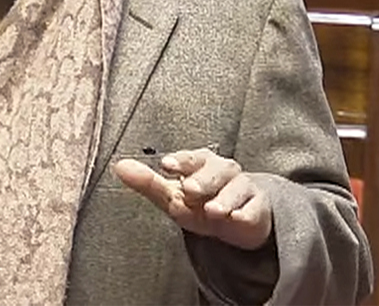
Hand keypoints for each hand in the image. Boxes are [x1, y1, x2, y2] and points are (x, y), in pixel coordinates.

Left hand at [112, 147, 272, 250]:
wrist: (235, 222)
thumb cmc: (200, 203)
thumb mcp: (172, 196)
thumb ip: (148, 183)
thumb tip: (120, 166)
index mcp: (200, 162)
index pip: (190, 158)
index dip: (180, 161)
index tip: (167, 165)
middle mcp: (223, 170)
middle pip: (215, 170)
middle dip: (202, 180)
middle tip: (189, 189)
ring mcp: (243, 187)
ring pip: (236, 188)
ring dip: (224, 198)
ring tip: (212, 210)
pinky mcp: (258, 207)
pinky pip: (254, 208)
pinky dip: (246, 213)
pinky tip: (238, 218)